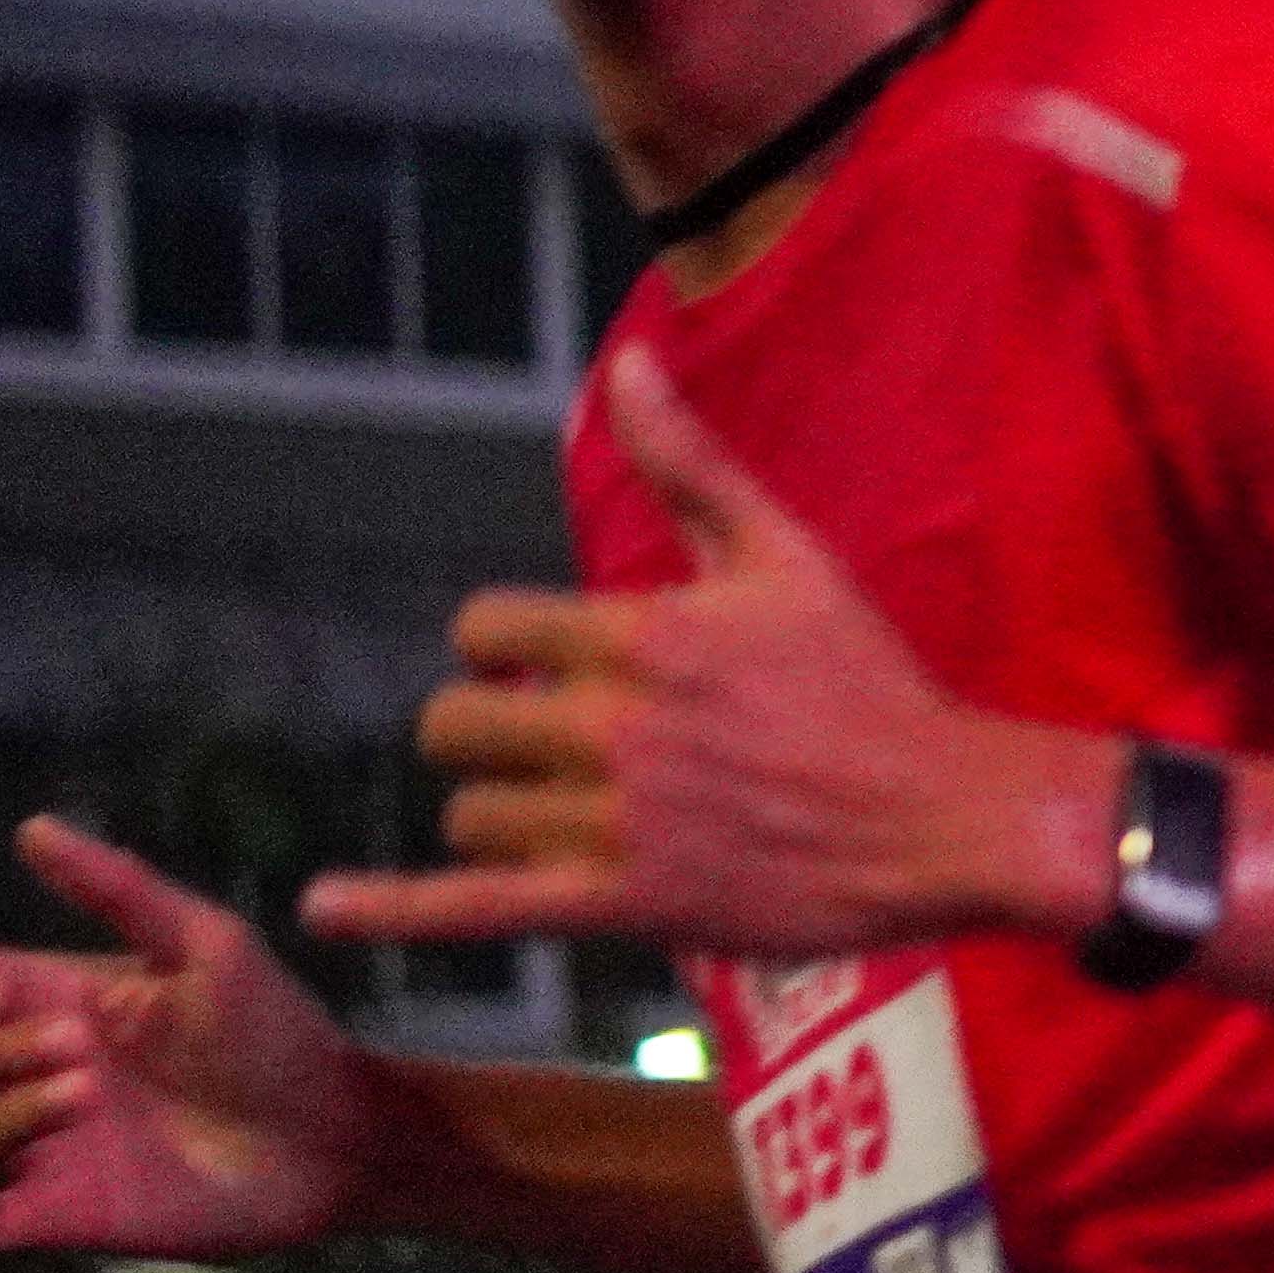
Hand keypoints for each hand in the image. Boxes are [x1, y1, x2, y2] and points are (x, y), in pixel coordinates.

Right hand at [0, 818, 370, 1256]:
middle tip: (77, 1048)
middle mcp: (43, 1072)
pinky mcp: (71, 1211)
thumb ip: (122, 889)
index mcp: (63, 1001)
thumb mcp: (208, 946)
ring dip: (8, 1111)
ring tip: (88, 1096)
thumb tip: (31, 828)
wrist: (337, 1133)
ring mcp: (53, 1144)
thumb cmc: (279, 1034)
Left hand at [304, 345, 1105, 958]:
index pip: (487, 628)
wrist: (950, 816)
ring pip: (475, 814)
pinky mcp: (630, 903)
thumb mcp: (789, 558)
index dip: (505, 645)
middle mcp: (617, 726)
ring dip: (502, 812)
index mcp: (643, 635)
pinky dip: (392, 908)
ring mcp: (618, 821)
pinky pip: (480, 905)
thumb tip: (625, 364)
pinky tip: (323, 905)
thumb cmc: (872, 686)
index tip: (551, 666)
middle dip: (487, 727)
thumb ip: (690, 466)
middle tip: (546, 744)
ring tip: (562, 817)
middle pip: (458, 722)